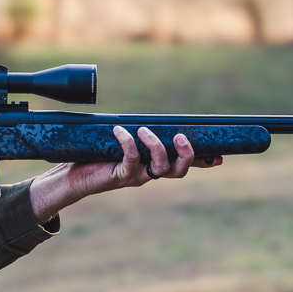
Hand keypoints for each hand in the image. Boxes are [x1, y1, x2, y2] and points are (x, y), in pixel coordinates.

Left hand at [29, 126, 222, 223]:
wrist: (72, 176)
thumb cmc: (95, 156)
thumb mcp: (119, 142)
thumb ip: (135, 133)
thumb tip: (142, 115)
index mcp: (153, 165)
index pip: (183, 164)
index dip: (203, 162)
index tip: (220, 157)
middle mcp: (149, 173)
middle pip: (179, 171)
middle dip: (187, 155)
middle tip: (181, 138)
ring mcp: (136, 176)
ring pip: (160, 167)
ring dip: (157, 146)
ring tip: (143, 130)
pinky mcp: (120, 176)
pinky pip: (132, 159)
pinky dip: (128, 142)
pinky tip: (119, 130)